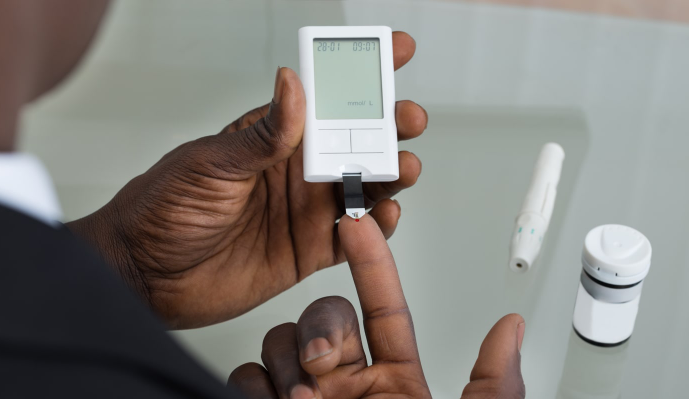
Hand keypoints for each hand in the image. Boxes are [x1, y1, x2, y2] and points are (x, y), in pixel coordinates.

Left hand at [67, 32, 426, 328]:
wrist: (147, 276)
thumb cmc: (165, 209)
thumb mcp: (211, 162)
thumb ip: (262, 133)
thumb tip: (293, 84)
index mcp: (273, 138)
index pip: (325, 98)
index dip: (362, 73)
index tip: (397, 51)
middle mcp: (295, 170)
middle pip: (357, 141)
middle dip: (390, 125)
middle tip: (407, 118)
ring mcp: (304, 209)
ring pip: (364, 186)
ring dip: (391, 175)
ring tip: (404, 168)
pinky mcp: (308, 249)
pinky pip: (354, 236)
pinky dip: (376, 226)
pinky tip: (386, 214)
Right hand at [228, 216, 525, 398]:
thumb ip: (492, 384)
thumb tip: (511, 326)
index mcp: (394, 382)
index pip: (381, 305)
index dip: (370, 262)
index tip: (358, 225)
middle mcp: (344, 388)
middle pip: (320, 318)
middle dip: (320, 328)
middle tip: (327, 365)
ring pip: (279, 343)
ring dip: (286, 360)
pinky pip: (245, 379)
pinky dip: (253, 385)